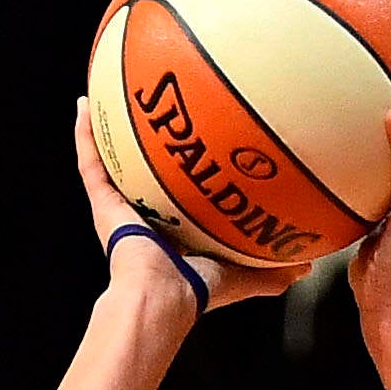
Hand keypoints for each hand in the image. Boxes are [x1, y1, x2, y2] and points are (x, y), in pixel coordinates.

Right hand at [72, 100, 290, 320]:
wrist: (163, 296)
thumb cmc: (198, 290)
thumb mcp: (245, 273)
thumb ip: (273, 269)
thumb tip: (307, 265)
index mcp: (174, 229)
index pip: (177, 193)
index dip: (183, 170)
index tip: (190, 142)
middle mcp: (146, 215)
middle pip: (143, 170)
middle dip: (145, 143)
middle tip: (152, 108)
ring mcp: (122, 208)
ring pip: (111, 160)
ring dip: (107, 129)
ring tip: (107, 93)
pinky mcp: (103, 204)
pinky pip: (91, 162)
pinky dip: (85, 134)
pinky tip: (83, 104)